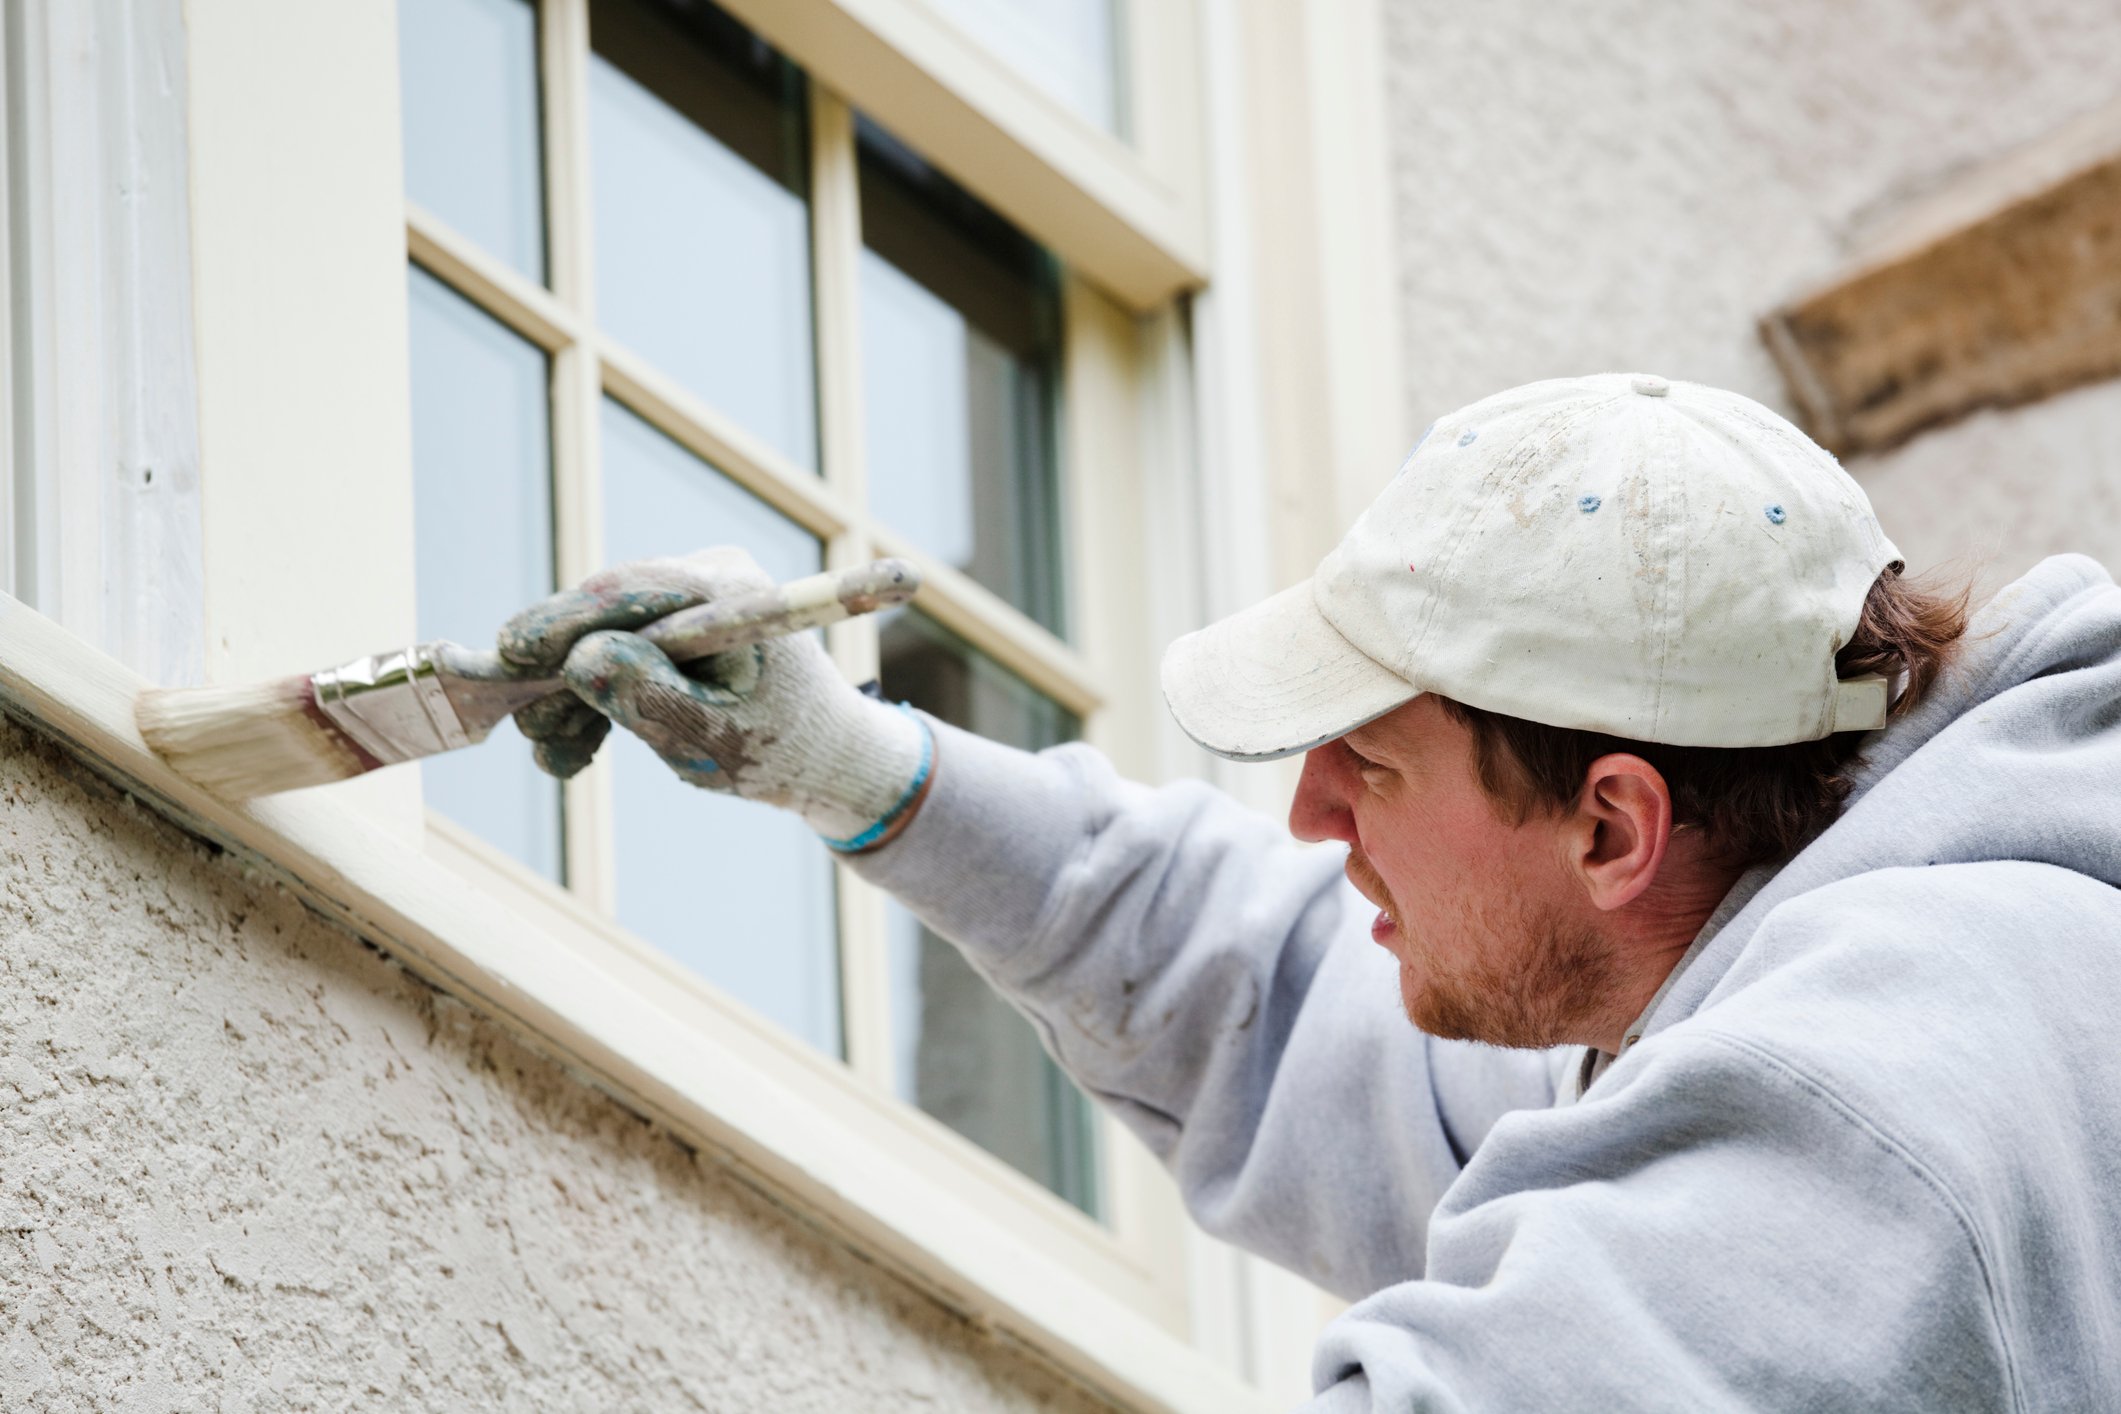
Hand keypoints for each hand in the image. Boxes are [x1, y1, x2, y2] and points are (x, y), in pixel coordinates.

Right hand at [497, 547, 931, 851]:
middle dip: (559, 673)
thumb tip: (579, 660)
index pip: (627, 592)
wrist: (826, 756)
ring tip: (558, 755)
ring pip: (603, 635)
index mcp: (730, 591)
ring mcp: (692, 596)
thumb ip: (648, 698)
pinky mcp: (678, 623)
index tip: (506, 652)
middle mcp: (709, 576)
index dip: (560, 622)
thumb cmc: (779, 751)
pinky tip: (578, 743)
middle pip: (605, 612)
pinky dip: (596, 694)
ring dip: (573, 695)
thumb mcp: (710, 738)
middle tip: (531, 732)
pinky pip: (619, 649)